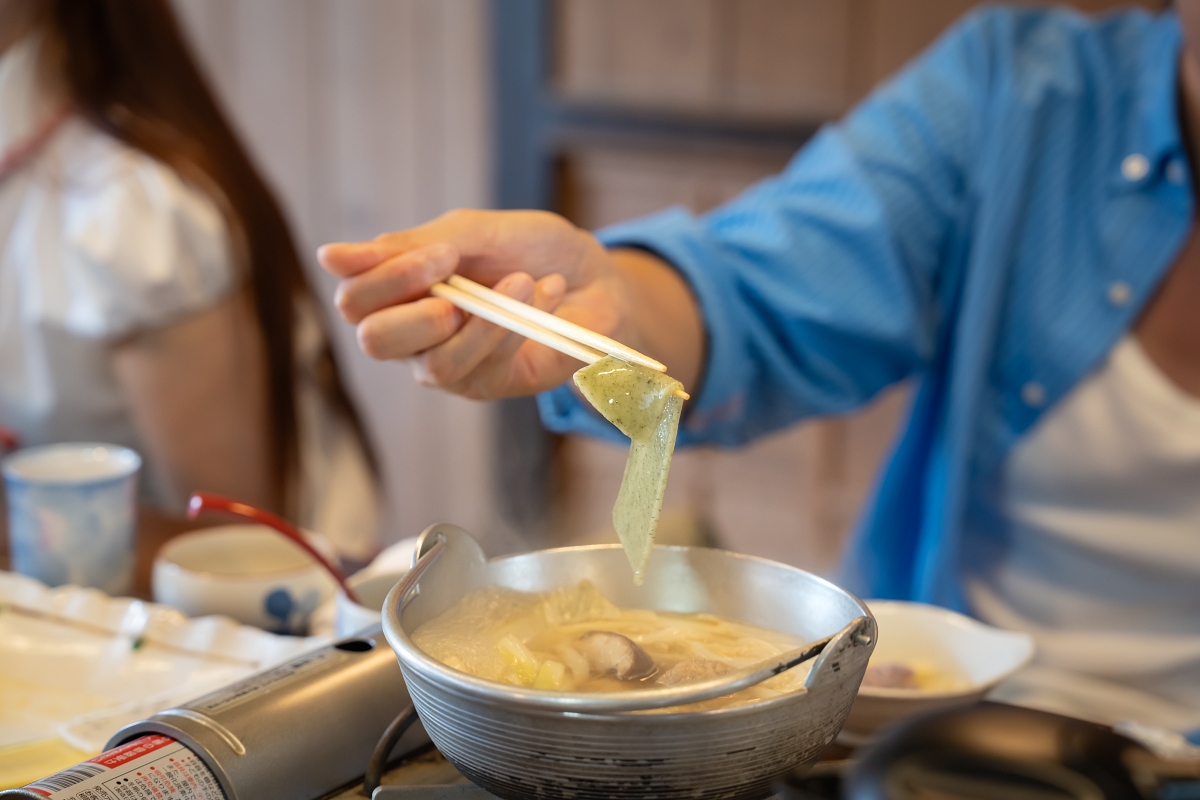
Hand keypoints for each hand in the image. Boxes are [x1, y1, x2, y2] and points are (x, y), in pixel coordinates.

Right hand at [317, 209, 625, 398]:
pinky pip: (482, 369)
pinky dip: (515, 327)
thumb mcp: (471, 231)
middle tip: (458, 282)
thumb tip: (328, 258)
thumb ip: (408, 246)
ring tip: (523, 283)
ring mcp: (446, 362)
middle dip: (416, 311)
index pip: (354, 298)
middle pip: (373, 341)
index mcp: (398, 289)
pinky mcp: (485, 385)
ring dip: (482, 321)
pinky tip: (542, 295)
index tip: (441, 254)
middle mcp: (412, 332)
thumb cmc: (530, 249)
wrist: (595, 276)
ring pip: (432, 365)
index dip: (386, 279)